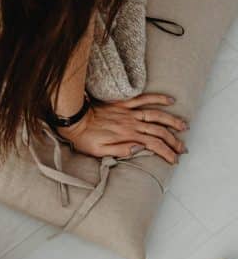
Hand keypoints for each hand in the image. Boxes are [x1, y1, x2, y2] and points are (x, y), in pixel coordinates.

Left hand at [57, 94, 187, 163]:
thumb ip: (121, 151)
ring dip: (172, 121)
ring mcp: (129, 112)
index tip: (174, 160)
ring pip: (157, 115)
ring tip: (184, 127)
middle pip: (159, 132)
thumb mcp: (100, 152)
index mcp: (127, 137)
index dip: (166, 153)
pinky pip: (144, 98)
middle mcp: (132, 124)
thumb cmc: (84, 138)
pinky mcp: (123, 104)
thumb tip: (141, 149)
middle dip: (174, 141)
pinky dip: (158, 98)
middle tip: (183, 149)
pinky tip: (170, 101)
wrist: (73, 120)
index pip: (154, 145)